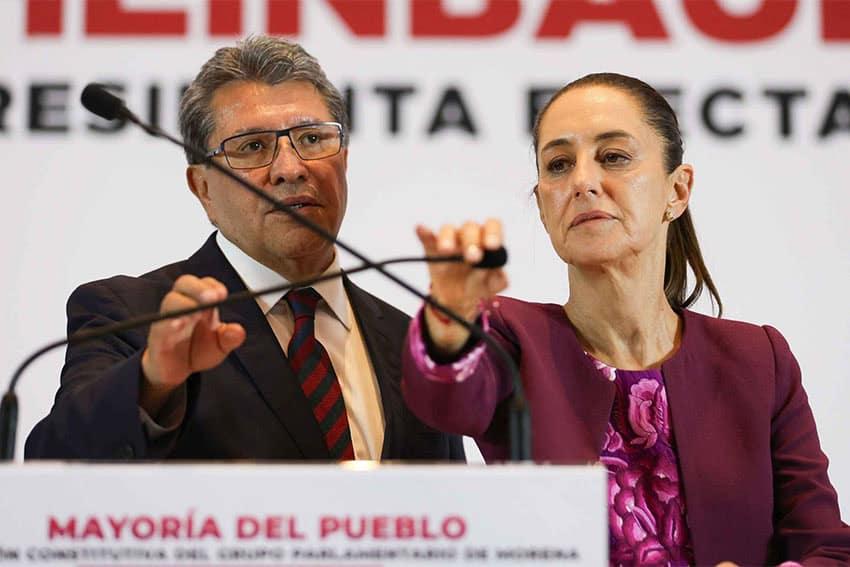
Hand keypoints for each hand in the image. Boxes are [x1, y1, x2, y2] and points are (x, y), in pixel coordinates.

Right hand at [140, 275, 245, 414]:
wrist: (176, 371)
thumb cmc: (197, 350)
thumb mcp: (220, 345)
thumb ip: (230, 338)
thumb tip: (238, 330)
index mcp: (200, 302)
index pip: (205, 284)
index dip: (213, 286)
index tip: (223, 294)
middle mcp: (182, 305)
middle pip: (185, 284)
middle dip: (199, 288)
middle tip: (213, 298)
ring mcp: (168, 318)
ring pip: (171, 301)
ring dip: (185, 304)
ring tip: (197, 313)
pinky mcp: (157, 336)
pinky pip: (160, 325)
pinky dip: (169, 323)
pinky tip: (179, 325)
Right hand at [416, 219, 507, 353]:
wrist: (456, 297)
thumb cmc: (477, 284)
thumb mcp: (490, 286)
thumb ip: (497, 280)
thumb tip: (501, 273)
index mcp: (487, 240)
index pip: (492, 226)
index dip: (493, 233)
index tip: (492, 246)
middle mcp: (469, 236)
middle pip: (470, 228)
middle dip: (472, 241)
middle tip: (473, 257)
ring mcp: (449, 240)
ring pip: (448, 230)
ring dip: (447, 238)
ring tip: (446, 250)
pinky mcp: (432, 248)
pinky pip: (427, 237)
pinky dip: (424, 232)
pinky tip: (421, 228)